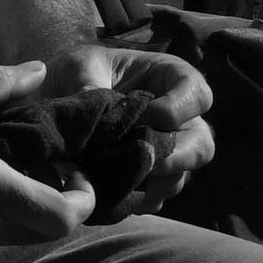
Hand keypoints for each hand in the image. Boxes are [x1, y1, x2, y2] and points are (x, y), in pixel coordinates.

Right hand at [0, 63, 99, 256]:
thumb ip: (0, 83)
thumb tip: (39, 71)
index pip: (64, 219)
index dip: (83, 198)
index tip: (74, 168)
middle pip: (47, 232)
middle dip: (60, 201)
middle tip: (52, 166)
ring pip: (16, 236)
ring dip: (25, 207)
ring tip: (8, 166)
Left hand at [39, 43, 217, 207]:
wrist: (60, 98)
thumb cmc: (78, 72)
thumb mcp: (79, 64)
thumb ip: (87, 79)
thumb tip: (91, 101)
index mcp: (171, 79)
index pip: (198, 95)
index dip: (178, 109)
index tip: (146, 114)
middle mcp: (178, 119)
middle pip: (202, 143)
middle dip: (179, 156)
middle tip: (146, 161)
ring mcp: (166, 151)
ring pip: (182, 175)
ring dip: (156, 182)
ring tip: (122, 178)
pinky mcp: (149, 177)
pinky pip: (157, 195)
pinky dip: (138, 198)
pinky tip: (113, 192)